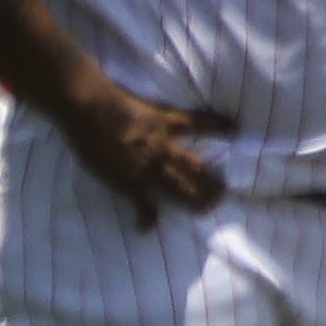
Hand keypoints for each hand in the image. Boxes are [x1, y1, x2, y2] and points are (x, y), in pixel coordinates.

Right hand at [38, 75, 228, 229]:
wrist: (89, 107)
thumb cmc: (108, 97)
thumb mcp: (137, 100)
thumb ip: (148, 111)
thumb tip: (144, 114)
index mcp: (166, 121)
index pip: (200, 122)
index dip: (219, 125)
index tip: (236, 128)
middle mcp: (164, 145)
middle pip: (196, 166)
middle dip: (212, 180)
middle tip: (224, 193)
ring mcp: (149, 165)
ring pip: (180, 187)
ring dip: (195, 200)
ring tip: (206, 210)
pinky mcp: (130, 180)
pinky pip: (144, 204)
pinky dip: (145, 217)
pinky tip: (144, 228)